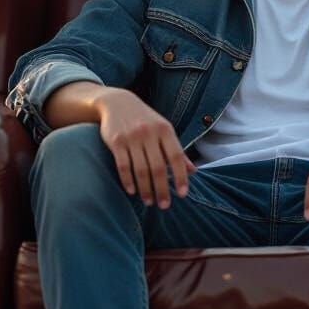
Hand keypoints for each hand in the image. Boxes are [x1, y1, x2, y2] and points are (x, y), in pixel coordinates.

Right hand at [94, 89, 196, 207]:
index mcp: (165, 130)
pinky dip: (128, 181)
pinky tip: (132, 191)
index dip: (181, 177)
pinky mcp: (116, 141)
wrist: (117, 102)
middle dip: (162, 189)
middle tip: (164, 205)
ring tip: (149, 201)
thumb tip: (193, 171)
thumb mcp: (164, 130)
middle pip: (158, 167)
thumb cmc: (145, 120)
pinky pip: (123, 166)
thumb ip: (177, 150)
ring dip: (145, 189)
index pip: (177, 157)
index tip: (182, 194)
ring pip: (141, 169)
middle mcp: (150, 133)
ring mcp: (132, 137)